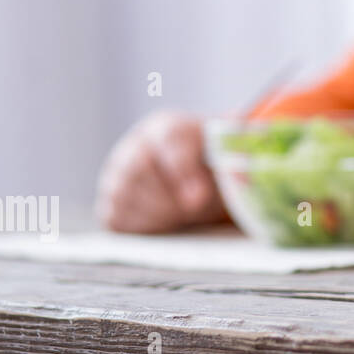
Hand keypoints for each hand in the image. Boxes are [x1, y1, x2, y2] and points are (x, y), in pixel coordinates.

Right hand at [95, 111, 226, 232]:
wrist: (191, 174)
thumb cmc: (212, 161)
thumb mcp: (227, 151)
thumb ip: (237, 155)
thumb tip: (244, 176)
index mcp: (166, 127)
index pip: (169, 141)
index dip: (183, 170)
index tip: (199, 197)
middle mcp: (134, 148)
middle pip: (139, 171)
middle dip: (172, 198)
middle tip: (196, 209)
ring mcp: (116, 176)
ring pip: (125, 196)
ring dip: (160, 213)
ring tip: (186, 213)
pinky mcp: (109, 204)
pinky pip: (117, 218)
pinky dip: (144, 226)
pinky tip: (168, 221)